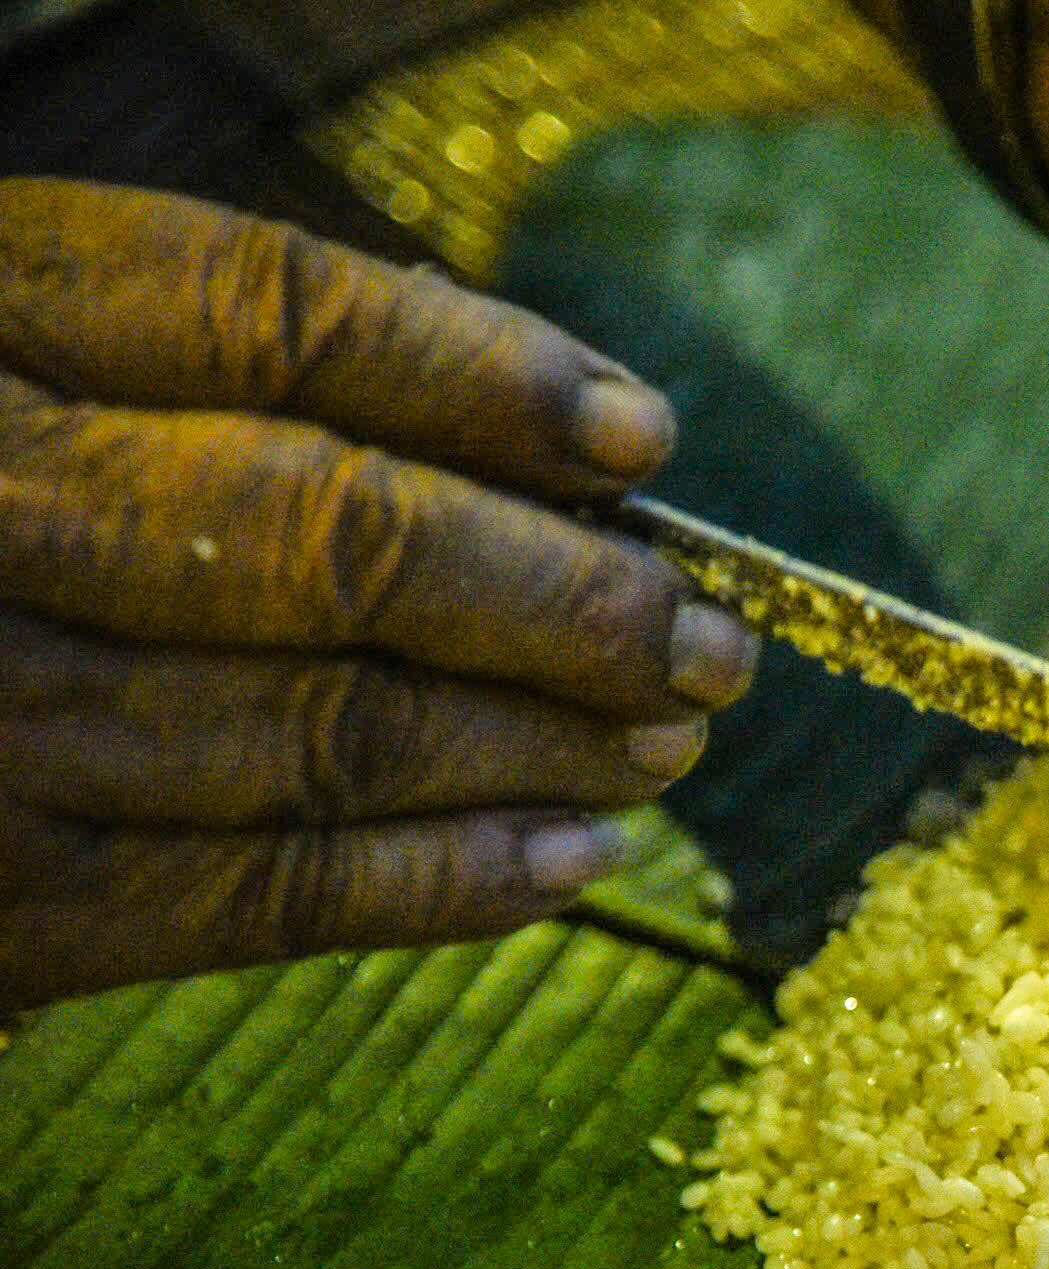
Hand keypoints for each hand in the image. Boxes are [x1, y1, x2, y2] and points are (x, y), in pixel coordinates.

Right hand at [0, 180, 757, 1009]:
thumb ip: (229, 356)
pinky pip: (269, 894)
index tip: (644, 438)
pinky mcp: (10, 899)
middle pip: (334, 540)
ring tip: (672, 736)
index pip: (270, 319)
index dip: (483, 379)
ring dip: (541, 743)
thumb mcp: (29, 349)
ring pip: (328, 731)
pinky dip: (450, 882)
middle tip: (709, 637)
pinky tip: (577, 857)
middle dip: (563, 599)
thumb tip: (541, 424)